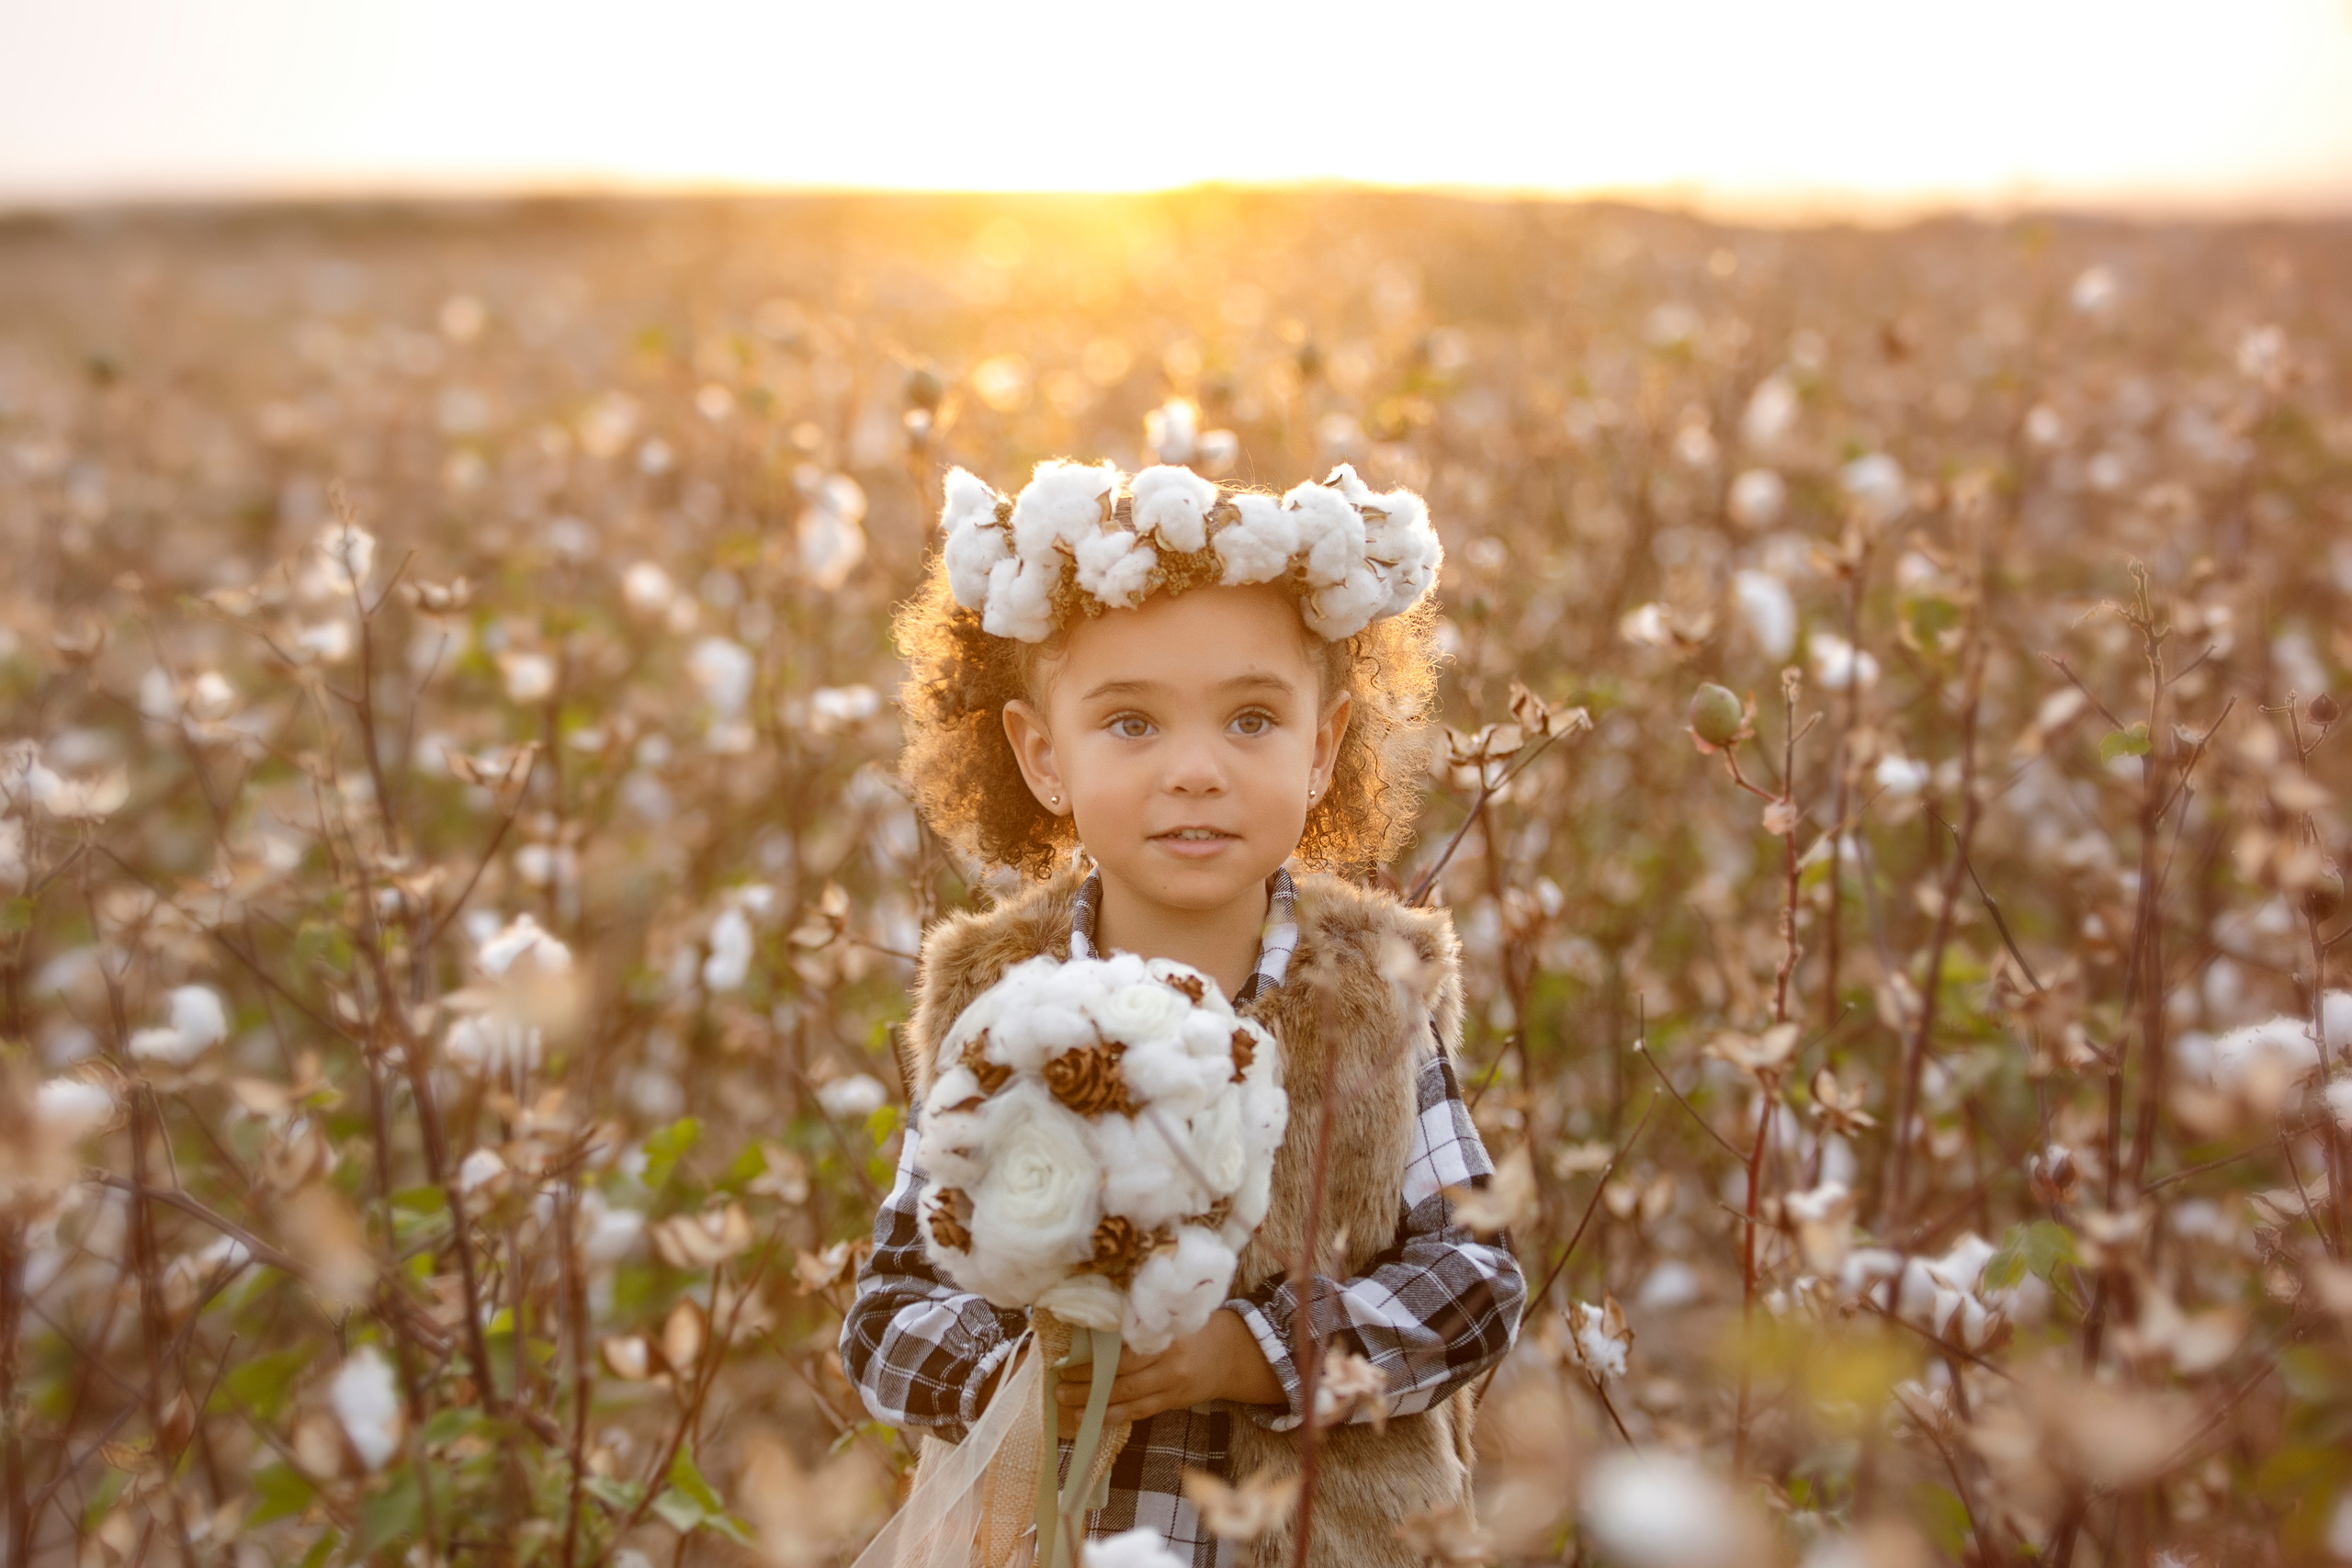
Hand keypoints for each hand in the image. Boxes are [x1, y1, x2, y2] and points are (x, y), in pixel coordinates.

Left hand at [1054, 1309, 1282, 1435]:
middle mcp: (1170, 1363)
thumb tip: (1092, 1322)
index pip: (1126, 1349)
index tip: (1067, 1356)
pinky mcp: (1171, 1403)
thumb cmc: (1191, 1329)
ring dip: (1094, 1404)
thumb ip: (1140, 1323)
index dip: (1095, 1357)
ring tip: (1066, 1404)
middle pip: (1122, 1376)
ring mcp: (1171, 1386)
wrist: (1228, 1355)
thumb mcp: (1170, 1318)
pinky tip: (1092, 1418)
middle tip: (1057, 1383)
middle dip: (1087, 1382)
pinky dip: (1114, 1416)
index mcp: (1166, 1335)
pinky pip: (1139, 1412)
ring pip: (1128, 1399)